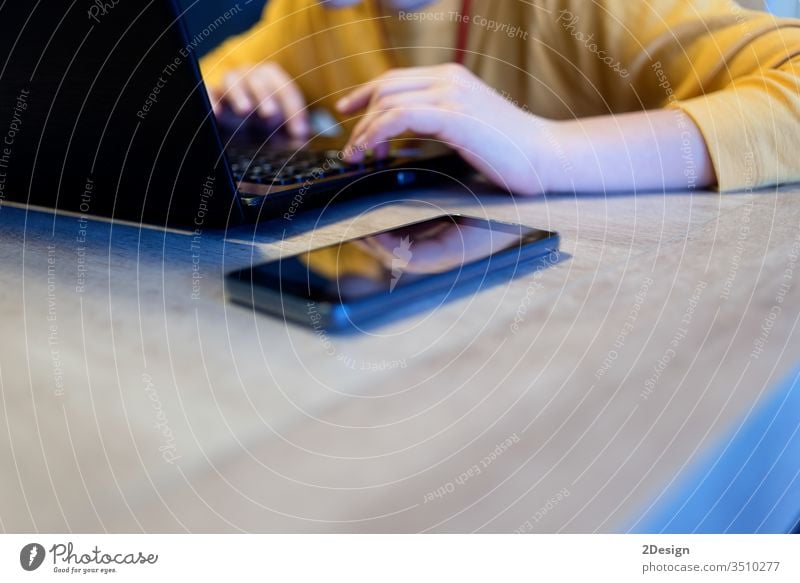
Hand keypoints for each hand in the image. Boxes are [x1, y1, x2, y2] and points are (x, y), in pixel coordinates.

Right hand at [207, 62, 308, 137]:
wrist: (233, 135)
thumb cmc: (262, 129)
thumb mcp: (280, 134)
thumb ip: (292, 136)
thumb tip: (301, 140)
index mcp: (272, 82)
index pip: (286, 89)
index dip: (294, 109)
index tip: (299, 132)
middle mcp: (250, 78)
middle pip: (258, 79)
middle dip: (266, 96)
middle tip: (271, 115)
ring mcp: (228, 87)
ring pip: (232, 80)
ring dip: (239, 94)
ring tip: (245, 110)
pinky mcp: (211, 98)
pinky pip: (208, 93)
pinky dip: (211, 100)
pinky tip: (216, 114)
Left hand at [335, 64, 550, 194]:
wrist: (547, 157)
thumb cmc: (511, 152)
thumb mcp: (469, 127)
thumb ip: (439, 119)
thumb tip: (410, 129)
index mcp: (452, 78)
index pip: (396, 78)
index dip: (365, 94)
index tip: (347, 113)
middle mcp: (449, 79)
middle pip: (385, 87)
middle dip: (360, 117)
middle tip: (352, 149)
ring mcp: (451, 94)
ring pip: (387, 101)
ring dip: (364, 130)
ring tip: (359, 156)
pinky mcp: (453, 115)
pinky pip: (399, 116)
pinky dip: (376, 133)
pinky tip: (370, 151)